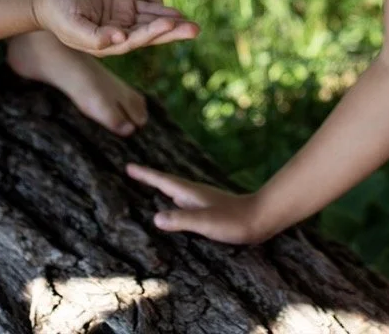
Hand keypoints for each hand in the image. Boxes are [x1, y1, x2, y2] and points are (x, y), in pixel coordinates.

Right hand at [33, 0, 198, 55]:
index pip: (134, 40)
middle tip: (195, 30)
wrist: (49, 0)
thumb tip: (118, 41)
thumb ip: (93, 36)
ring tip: (193, 25)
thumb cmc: (58, 12)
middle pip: (149, 35)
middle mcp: (117, 36)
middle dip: (172, 32)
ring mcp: (121, 22)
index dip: (152, 33)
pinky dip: (160, 11)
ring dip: (171, 23)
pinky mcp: (122, 8)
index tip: (168, 25)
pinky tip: (178, 14)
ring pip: (150, 23)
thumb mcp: (72, 24)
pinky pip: (145, 10)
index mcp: (106, 44)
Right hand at [126, 163, 275, 244]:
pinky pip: (183, 201)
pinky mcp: (209, 209)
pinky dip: (172, 198)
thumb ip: (181, 220)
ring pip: (175, 191)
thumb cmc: (233, 221)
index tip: (128, 166)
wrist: (261, 219)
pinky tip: (175, 204)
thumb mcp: (205, 222)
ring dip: (161, 186)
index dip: (145, 174)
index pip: (162, 181)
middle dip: (149, 177)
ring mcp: (202, 200)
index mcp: (190, 193)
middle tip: (132, 171)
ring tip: (149, 184)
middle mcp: (194, 194)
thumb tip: (155, 218)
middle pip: (166, 183)